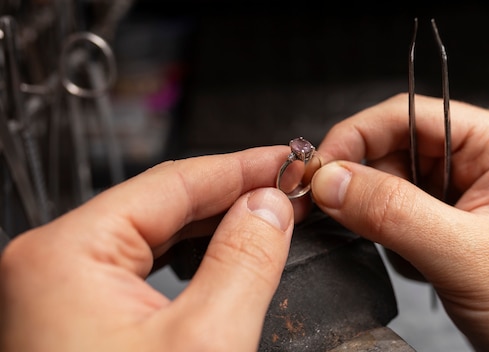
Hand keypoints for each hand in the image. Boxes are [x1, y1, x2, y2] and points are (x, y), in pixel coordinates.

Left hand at [0, 146, 296, 351]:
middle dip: (232, 193)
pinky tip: (227, 251)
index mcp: (66, 254)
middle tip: (289, 186)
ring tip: (269, 213)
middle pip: (162, 204)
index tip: (287, 160)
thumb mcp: (205, 343)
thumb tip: (270, 205)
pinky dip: (192, 257)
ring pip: (155, 235)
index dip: (240, 167)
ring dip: (215, 223)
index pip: (172, 182)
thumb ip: (244, 259)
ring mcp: (63, 292)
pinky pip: (145, 267)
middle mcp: (53, 265)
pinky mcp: (81, 320)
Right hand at [310, 93, 488, 350]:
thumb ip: (393, 212)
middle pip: (393, 148)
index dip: (355, 135)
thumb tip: (333, 180)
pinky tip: (419, 263)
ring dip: (381, 219)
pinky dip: (392, 241)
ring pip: (391, 185)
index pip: (408, 115)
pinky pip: (398, 217)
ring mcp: (464, 195)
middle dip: (363, 182)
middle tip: (335, 211)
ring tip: (409, 252)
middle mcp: (480, 162)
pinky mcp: (451, 226)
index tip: (318, 168)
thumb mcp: (467, 254)